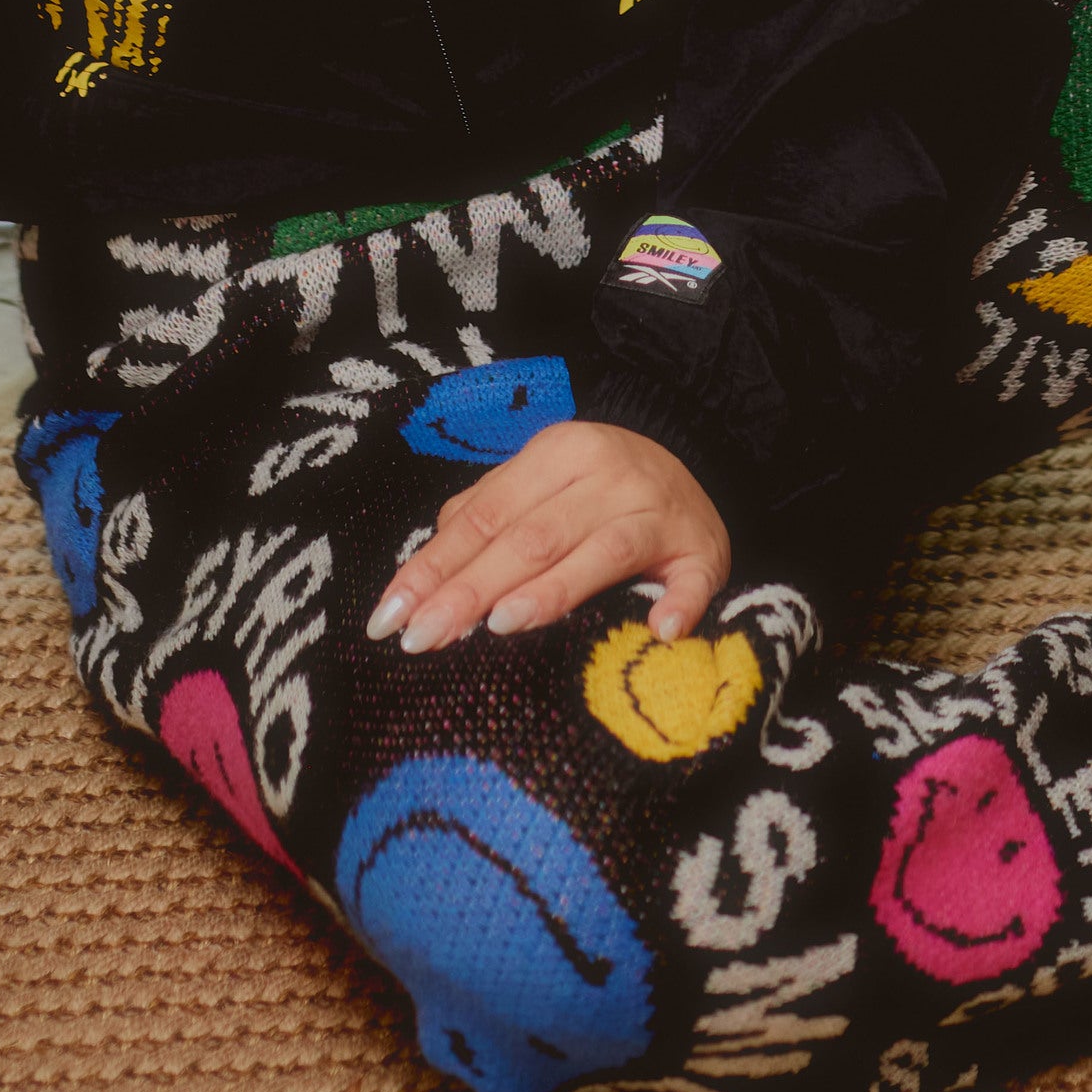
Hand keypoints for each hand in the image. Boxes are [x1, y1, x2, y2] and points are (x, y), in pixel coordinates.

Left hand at [367, 419, 728, 653]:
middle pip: (530, 538)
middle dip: (470, 591)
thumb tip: (424, 573)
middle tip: (422, 639)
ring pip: (599, 553)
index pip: (485, 516)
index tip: (390, 616)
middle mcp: (608, 474)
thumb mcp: (538, 487)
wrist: (693, 473)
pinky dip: (677, 602)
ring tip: (504, 624)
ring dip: (554, 589)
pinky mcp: (702, 550)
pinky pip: (692, 580)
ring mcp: (658, 511)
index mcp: (559, 452)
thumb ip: (482, 519)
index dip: (434, 567)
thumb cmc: (595, 492)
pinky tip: (659, 629)